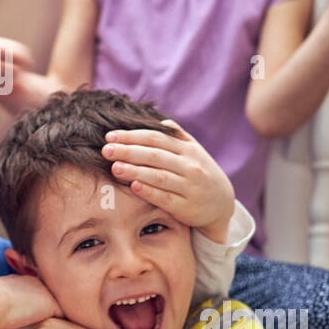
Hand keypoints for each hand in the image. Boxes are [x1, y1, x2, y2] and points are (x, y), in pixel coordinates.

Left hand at [102, 120, 234, 243]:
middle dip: (128, 151)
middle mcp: (190, 166)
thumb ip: (176, 136)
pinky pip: (165, 198)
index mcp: (188, 150)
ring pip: (159, 176)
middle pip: (155, 155)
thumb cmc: (199, 172)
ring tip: (115, 167)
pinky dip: (149, 191)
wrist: (222, 203)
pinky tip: (133, 186)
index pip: (156, 139)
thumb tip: (158, 120)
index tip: (110, 136)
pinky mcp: (187, 207)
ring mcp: (190, 187)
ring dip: (135, 171)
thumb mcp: (193, 151)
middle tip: (106, 150)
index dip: (132, 136)